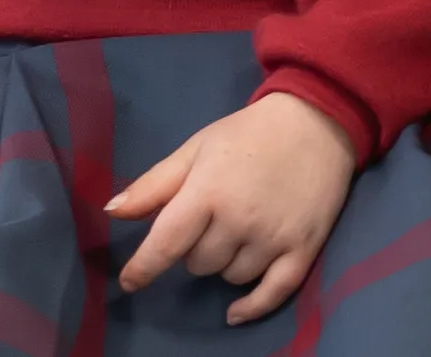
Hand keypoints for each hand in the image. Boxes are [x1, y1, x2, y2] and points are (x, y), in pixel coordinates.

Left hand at [109, 90, 355, 323]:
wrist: (318, 119)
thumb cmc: (249, 133)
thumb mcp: (197, 148)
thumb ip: (154, 184)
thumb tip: (112, 212)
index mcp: (207, 192)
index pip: (165, 245)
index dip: (143, 268)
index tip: (130, 281)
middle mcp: (238, 220)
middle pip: (198, 264)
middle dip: (197, 248)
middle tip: (213, 218)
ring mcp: (272, 237)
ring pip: (230, 277)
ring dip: (227, 262)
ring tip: (239, 231)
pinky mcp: (303, 248)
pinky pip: (272, 293)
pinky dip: (252, 307)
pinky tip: (235, 312)